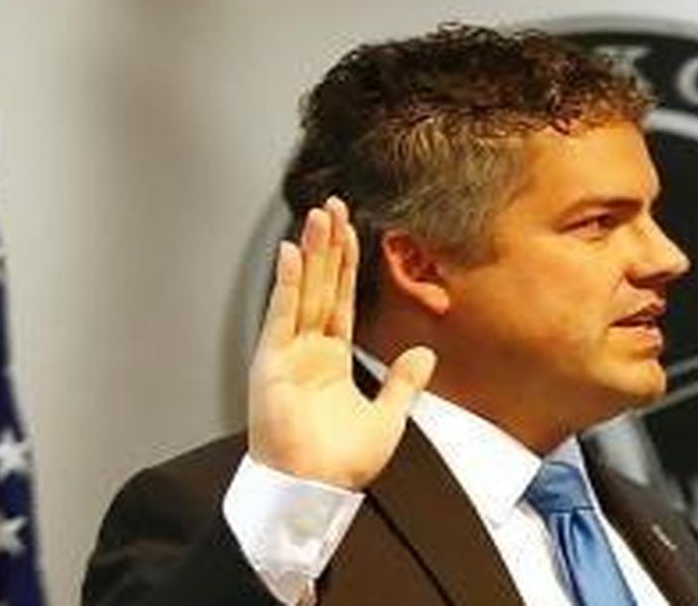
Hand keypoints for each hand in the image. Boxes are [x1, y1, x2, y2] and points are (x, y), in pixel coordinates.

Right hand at [247, 197, 435, 489]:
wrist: (314, 490)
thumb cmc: (341, 464)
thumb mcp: (387, 418)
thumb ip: (403, 383)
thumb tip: (425, 354)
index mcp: (332, 360)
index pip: (341, 299)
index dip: (347, 265)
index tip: (352, 230)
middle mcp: (308, 350)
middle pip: (320, 286)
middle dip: (327, 246)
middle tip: (333, 206)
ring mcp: (288, 353)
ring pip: (302, 291)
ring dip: (309, 253)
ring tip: (317, 215)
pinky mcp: (271, 362)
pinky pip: (281, 315)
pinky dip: (285, 284)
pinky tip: (290, 254)